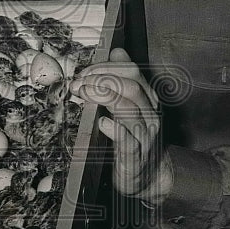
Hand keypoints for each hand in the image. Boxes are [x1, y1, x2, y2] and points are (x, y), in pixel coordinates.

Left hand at [69, 48, 172, 199]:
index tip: (83, 74)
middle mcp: (150, 114)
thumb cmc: (133, 139)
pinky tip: (101, 122)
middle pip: (131, 86)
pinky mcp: (135, 156)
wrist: (146, 177)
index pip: (131, 72)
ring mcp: (145, 135)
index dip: (105, 69)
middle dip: (101, 80)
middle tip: (78, 85)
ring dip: (103, 97)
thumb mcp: (129, 105)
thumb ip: (123, 79)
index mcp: (149, 98)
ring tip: (83, 94)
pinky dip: (114, 128)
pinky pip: (127, 139)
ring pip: (129, 109)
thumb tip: (117, 52)